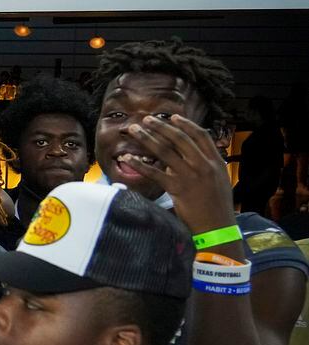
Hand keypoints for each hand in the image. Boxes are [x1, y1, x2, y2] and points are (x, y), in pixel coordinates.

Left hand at [124, 114, 236, 236]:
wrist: (218, 227)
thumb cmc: (217, 206)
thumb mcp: (219, 181)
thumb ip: (205, 166)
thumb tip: (186, 156)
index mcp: (216, 161)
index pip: (201, 135)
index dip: (186, 124)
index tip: (173, 117)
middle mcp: (203, 165)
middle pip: (179, 139)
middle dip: (161, 126)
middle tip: (146, 119)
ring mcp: (190, 176)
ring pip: (165, 151)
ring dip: (146, 138)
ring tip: (133, 130)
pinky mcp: (177, 189)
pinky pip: (154, 173)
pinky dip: (139, 164)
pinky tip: (127, 158)